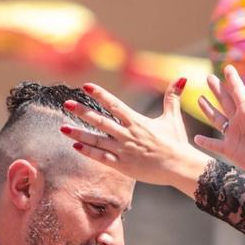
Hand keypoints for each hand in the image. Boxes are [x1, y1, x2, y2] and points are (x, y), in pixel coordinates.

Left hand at [63, 78, 209, 193]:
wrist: (179, 167)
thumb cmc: (176, 143)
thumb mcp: (172, 118)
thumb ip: (172, 97)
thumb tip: (182, 78)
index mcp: (137, 121)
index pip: (114, 105)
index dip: (100, 94)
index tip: (86, 86)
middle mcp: (128, 134)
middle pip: (101, 121)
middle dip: (82, 112)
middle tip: (67, 104)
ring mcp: (124, 150)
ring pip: (97, 140)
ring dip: (79, 134)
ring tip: (63, 127)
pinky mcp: (124, 166)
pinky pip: (102, 158)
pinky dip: (89, 152)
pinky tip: (76, 146)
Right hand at [194, 65, 244, 195]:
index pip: (237, 90)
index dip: (232, 78)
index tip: (228, 67)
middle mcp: (239, 121)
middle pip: (225, 101)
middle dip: (217, 89)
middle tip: (209, 77)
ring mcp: (234, 135)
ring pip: (218, 119)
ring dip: (208, 110)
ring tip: (200, 99)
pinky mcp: (231, 150)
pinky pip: (214, 144)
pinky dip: (206, 142)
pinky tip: (196, 138)